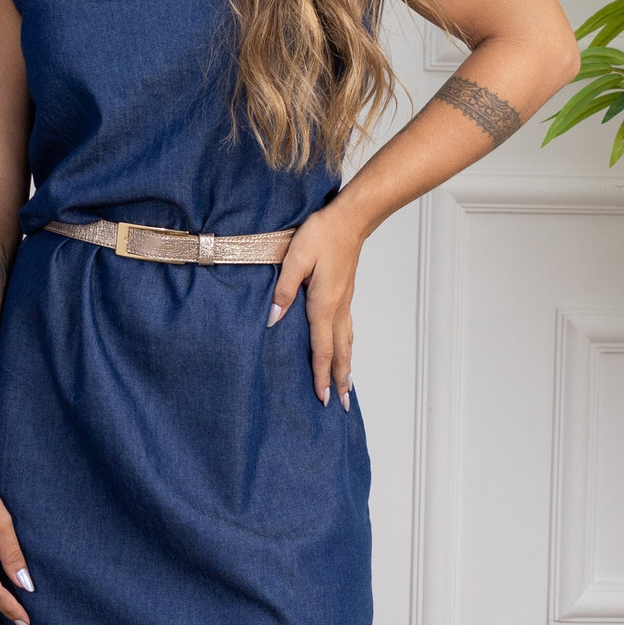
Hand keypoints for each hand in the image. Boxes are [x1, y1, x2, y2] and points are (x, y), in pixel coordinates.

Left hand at [269, 200, 365, 408]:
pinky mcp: (345, 295)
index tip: (321, 398)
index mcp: (324, 304)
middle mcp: (338, 308)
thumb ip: (283, 290)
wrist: (350, 219)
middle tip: (342, 405)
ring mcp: (344, 303)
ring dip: (347, 367)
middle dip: (340, 381)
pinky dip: (347, 349)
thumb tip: (273, 318)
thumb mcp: (295, 259)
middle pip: (340, 353)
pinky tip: (345, 351)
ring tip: (347, 388)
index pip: (322, 349)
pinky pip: (347, 331)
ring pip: (347, 343)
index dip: (321, 375)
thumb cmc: (322, 234)